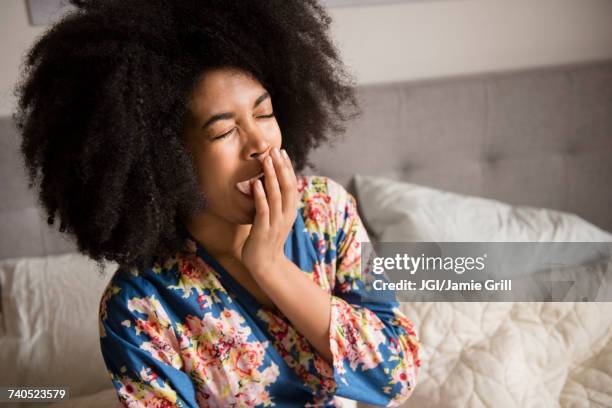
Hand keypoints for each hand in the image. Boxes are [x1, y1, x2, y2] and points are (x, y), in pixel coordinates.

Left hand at [241, 147, 297, 275]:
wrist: (266, 264)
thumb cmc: (267, 239)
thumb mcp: (276, 218)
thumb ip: (276, 202)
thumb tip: (270, 183)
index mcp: (290, 211)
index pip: (292, 184)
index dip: (287, 167)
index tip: (282, 152)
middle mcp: (286, 215)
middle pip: (287, 186)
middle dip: (281, 167)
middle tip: (275, 150)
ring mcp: (276, 223)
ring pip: (276, 195)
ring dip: (271, 176)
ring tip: (266, 161)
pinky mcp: (263, 230)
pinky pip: (263, 210)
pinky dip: (260, 196)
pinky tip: (256, 184)